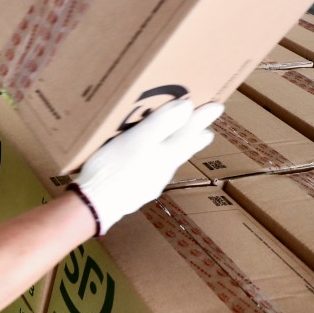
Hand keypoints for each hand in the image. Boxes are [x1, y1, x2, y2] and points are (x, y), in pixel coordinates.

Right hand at [72, 99, 223, 232]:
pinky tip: (148, 164)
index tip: (218, 107)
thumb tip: (187, 107)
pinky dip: (157, 161)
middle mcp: (163, 169)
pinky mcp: (135, 191)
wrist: (95, 206)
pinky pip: (153, 171)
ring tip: (181, 144)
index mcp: (166, 154)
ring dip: (177, 150)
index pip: (189, 132)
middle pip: (183, 150)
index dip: (202, 118)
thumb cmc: (114, 169)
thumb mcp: (137, 140)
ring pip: (169, 162)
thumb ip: (162, 123)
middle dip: (194, 138)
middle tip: (207, 131)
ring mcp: (150, 183)